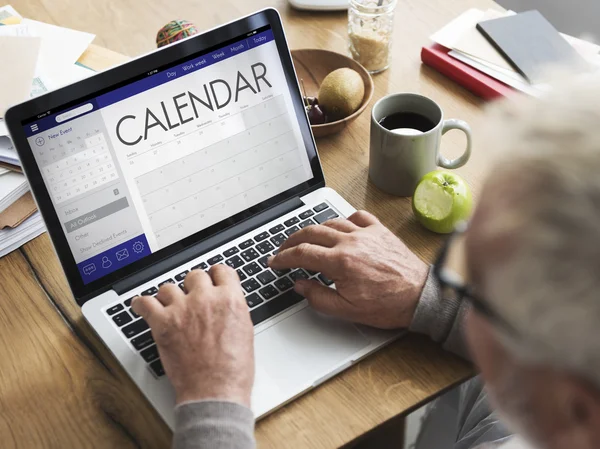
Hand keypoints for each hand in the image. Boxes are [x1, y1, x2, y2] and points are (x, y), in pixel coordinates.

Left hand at [132, 265, 253, 406]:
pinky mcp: (163, 323)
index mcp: (230, 299)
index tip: (212, 280)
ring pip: (169, 287)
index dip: (216, 276)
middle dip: (193, 286)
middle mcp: (206, 299)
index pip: (221, 271)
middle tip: (192, 297)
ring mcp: (183, 309)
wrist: (215, 391)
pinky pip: (145, 303)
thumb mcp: (245, 331)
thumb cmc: (232, 369)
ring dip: (169, 296)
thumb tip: (225, 303)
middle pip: (195, 276)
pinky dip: (141, 304)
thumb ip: (233, 310)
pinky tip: (142, 306)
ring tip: (169, 306)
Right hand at [269, 211, 428, 328]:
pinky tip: (340, 227)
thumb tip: (300, 285)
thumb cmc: (388, 304)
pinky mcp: (380, 231)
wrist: (420, 296)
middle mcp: (351, 242)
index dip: (283, 258)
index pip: (301, 254)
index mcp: (340, 262)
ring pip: (331, 222)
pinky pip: (358, 216)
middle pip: (311, 233)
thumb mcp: (347, 310)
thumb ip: (318, 297)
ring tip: (305, 238)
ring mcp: (366, 233)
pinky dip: (344, 219)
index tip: (274, 261)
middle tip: (283, 249)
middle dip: (291, 240)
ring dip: (314, 229)